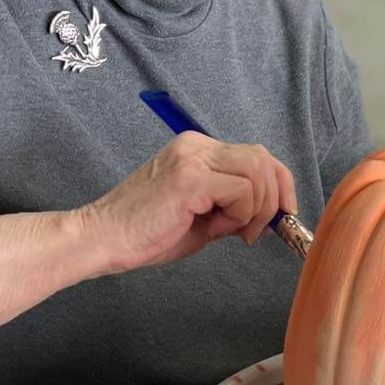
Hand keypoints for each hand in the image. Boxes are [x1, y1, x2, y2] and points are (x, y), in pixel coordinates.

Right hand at [78, 132, 297, 274]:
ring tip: (230, 231)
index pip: (256, 155)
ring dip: (255, 210)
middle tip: (255, 232)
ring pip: (257, 172)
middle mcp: (196, 145)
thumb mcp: (201, 219)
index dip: (279, 184)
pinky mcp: (190, 178)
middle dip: (274, 200)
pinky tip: (215, 227)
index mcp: (197, 149)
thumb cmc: (144, 233)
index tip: (283, 215)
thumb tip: (272, 216)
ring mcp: (193, 158)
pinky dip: (240, 214)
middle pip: (263, 159)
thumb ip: (234, 210)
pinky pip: (241, 190)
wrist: (102, 239)